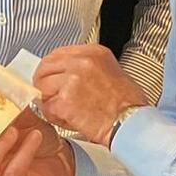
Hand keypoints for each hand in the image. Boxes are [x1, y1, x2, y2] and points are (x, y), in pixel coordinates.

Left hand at [32, 44, 148, 144]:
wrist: (131, 122)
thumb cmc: (127, 103)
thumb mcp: (111, 71)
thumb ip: (87, 68)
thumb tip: (65, 73)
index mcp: (93, 53)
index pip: (57, 53)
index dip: (50, 68)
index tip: (51, 78)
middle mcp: (81, 62)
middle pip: (45, 67)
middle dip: (44, 83)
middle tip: (50, 96)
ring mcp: (72, 80)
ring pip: (43, 88)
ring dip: (50, 101)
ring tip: (65, 111)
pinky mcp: (65, 101)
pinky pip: (47, 108)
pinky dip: (55, 117)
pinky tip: (69, 121)